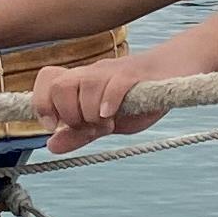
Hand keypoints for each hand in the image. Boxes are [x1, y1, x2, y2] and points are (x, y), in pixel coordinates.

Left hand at [28, 50, 163, 156]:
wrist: (175, 71)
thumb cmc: (138, 98)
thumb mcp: (106, 122)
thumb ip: (79, 133)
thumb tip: (50, 146)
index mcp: (82, 82)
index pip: (48, 80)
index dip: (42, 104)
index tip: (54, 126)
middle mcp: (93, 73)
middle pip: (60, 85)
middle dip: (68, 114)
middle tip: (88, 127)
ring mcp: (113, 71)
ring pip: (85, 85)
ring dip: (90, 114)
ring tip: (107, 123)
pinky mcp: (135, 75)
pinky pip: (114, 84)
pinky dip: (108, 103)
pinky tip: (112, 116)